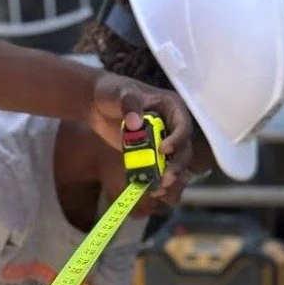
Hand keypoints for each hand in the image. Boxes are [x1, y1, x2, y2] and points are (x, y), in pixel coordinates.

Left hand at [89, 73, 193, 198]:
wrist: (99, 106)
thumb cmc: (112, 93)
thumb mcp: (120, 93)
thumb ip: (129, 104)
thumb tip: (135, 123)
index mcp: (172, 108)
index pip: (183, 126)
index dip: (177, 140)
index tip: (162, 149)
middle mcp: (173, 127)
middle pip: (184, 151)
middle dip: (177, 167)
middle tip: (165, 179)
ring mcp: (165, 144)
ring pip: (176, 165)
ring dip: (170, 180)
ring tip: (158, 190)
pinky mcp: (154, 157)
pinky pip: (162, 172)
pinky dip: (158, 183)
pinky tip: (151, 191)